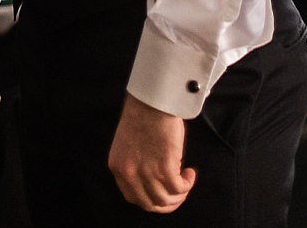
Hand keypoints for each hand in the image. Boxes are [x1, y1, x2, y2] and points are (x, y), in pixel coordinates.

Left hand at [108, 94, 193, 212]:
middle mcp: (129, 173)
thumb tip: (152, 183)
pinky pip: (179, 188)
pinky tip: (189, 173)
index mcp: (118, 167)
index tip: (162, 193)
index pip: (133, 198)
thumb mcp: (128, 147)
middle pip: (151, 203)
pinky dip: (187, 184)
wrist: (150, 102)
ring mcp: (146, 173)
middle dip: (168, 202)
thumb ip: (134, 166)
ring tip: (185, 179)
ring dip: (180, 193)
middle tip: (179, 192)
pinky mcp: (165, 169)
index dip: (150, 199)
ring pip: (166, 199)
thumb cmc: (142, 118)